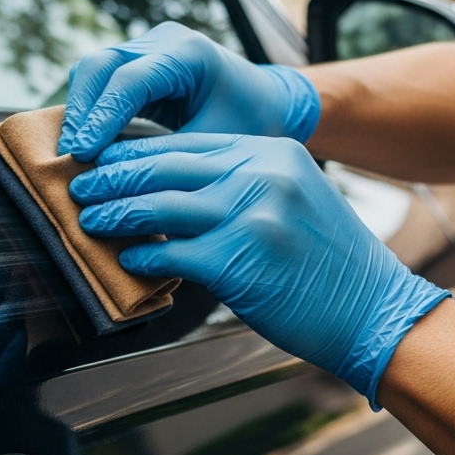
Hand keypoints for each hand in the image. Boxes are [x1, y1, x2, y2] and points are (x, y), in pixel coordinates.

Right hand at [58, 22, 319, 160]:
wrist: (271, 104)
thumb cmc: (252, 124)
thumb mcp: (215, 144)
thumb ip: (167, 155)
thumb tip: (114, 179)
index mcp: (189, 52)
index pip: (129, 79)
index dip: (100, 118)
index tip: (82, 155)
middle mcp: (164, 40)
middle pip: (100, 65)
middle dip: (81, 112)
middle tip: (69, 157)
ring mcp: (148, 46)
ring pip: (93, 70)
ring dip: (79, 112)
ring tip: (71, 155)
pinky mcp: (138, 61)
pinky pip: (100, 81)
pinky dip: (89, 110)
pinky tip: (83, 145)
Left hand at [72, 134, 447, 405]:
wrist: (374, 310)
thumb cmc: (329, 265)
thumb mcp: (295, 200)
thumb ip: (244, 185)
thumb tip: (176, 189)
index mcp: (272, 153)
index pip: (188, 143)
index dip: (136, 150)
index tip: (104, 159)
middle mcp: (261, 176)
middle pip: (166, 166)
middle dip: (113, 175)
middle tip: (79, 184)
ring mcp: (250, 217)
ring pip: (160, 206)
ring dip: (115, 212)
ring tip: (89, 218)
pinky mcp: (239, 262)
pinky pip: (172, 254)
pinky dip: (141, 256)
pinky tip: (125, 257)